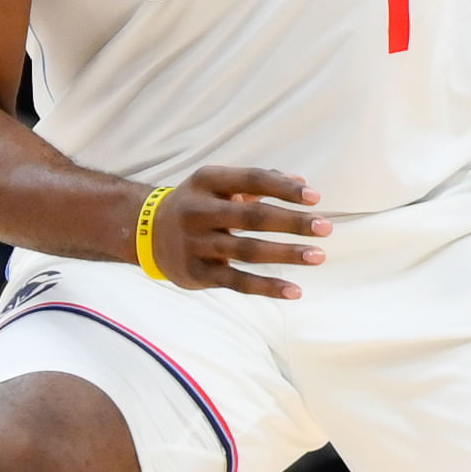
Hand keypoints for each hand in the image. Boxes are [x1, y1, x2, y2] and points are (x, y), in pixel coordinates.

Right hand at [141, 166, 330, 298]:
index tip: (315, 198)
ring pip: (247, 251)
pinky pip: (237, 282)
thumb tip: (304, 185)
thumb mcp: (219, 186)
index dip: (283, 189)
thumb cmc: (198, 205)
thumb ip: (260, 183)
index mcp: (207, 182)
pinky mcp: (197, 273)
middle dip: (291, 222)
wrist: (145, 232)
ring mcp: (196, 244)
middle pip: (252, 217)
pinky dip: (267, 287)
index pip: (251, 180)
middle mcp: (198, 212)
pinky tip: (295, 290)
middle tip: (325, 228)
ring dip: (286, 254)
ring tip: (318, 256)